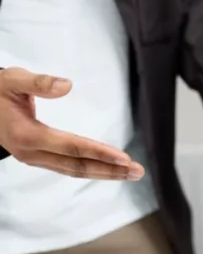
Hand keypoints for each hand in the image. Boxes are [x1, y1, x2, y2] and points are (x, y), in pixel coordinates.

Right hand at [0, 68, 144, 178]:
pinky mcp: (37, 158)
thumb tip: (67, 85)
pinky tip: (109, 169)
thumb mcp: (11, 80)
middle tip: (138, 171)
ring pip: (74, 170)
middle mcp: (31, 153)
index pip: (71, 147)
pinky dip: (91, 169)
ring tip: (131, 173)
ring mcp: (33, 158)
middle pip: (77, 166)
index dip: (98, 152)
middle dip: (109, 170)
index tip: (123, 157)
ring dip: (104, 173)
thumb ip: (38, 83)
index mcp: (26, 135)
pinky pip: (68, 167)